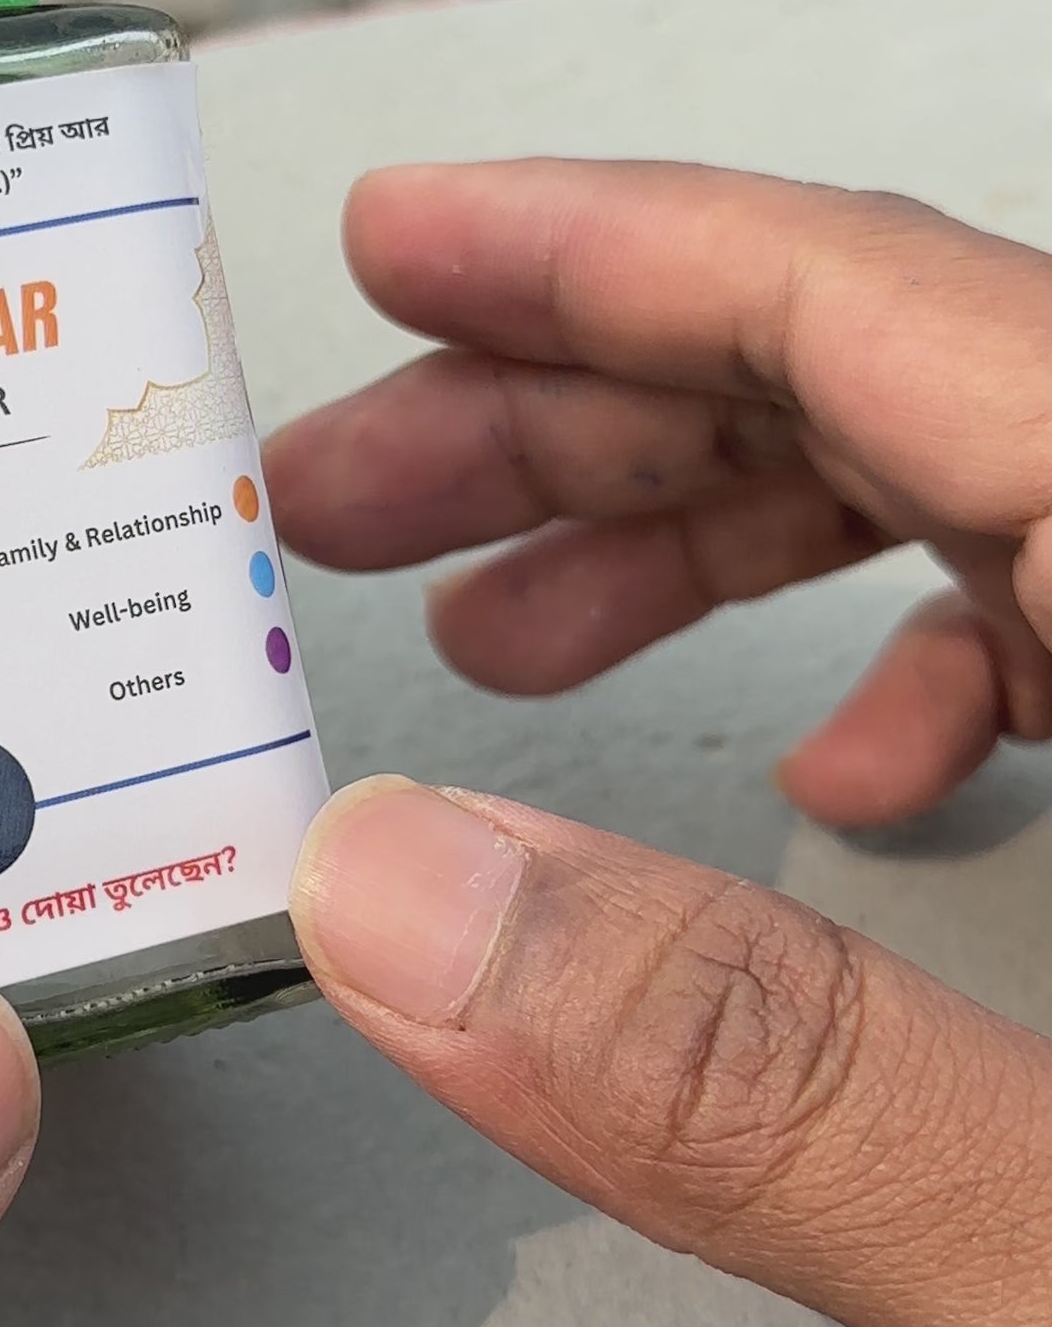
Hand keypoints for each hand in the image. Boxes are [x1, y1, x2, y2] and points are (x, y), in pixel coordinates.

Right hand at [269, 161, 1051, 1326]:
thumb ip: (778, 1085)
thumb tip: (392, 903)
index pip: (897, 309)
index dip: (614, 250)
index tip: (395, 241)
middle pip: (918, 378)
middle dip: (599, 421)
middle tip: (342, 507)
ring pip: (999, 484)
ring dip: (729, 539)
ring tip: (498, 637)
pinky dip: (925, 657)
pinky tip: (826, 784)